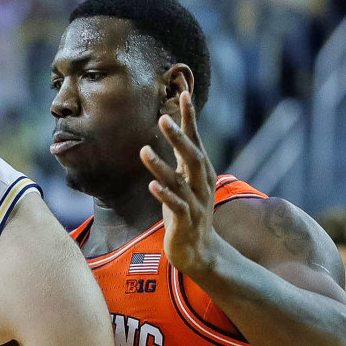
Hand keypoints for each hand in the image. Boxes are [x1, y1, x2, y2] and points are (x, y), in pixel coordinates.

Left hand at [139, 91, 221, 275]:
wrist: (200, 252)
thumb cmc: (188, 214)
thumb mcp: (185, 183)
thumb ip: (180, 161)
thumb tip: (174, 134)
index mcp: (201, 173)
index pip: (196, 140)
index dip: (190, 118)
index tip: (184, 93)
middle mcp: (201, 185)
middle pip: (192, 156)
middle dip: (179, 137)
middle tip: (163, 118)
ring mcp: (195, 204)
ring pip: (179, 181)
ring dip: (161, 166)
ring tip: (144, 150)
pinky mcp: (186, 222)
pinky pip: (177, 207)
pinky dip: (165, 195)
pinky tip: (152, 186)